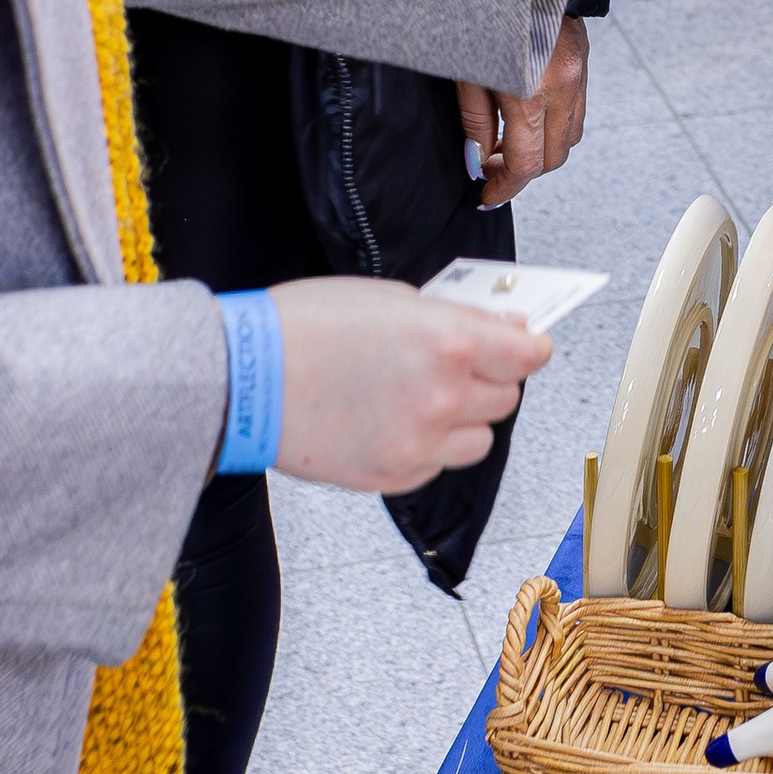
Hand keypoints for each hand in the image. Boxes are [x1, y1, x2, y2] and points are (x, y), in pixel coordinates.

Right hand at [269, 283, 551, 491]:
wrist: (244, 379)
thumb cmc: (303, 327)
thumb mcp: (390, 298)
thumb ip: (455, 317)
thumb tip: (502, 327)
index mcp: (449, 342)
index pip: (528, 353)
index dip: (529, 345)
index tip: (526, 342)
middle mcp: (445, 397)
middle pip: (507, 396)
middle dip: (492, 376)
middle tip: (461, 361)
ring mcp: (422, 442)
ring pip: (480, 438)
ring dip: (466, 416)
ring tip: (424, 395)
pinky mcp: (396, 475)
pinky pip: (440, 463)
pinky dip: (430, 445)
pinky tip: (394, 419)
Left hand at [458, 15, 591, 208]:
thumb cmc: (484, 10)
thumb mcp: (465, 70)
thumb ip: (473, 121)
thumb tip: (475, 160)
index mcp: (528, 94)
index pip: (525, 164)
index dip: (504, 187)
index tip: (486, 194)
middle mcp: (561, 88)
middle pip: (552, 159)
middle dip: (522, 171)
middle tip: (491, 166)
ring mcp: (578, 75)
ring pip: (570, 138)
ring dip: (542, 150)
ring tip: (510, 141)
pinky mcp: (584, 60)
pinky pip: (577, 111)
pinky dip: (556, 126)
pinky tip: (531, 116)